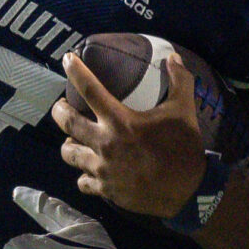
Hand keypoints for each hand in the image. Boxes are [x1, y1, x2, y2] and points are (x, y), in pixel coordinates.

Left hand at [54, 51, 205, 217]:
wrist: (189, 191)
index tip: (67, 59)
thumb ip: (179, 81)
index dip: (75, 71)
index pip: (89, 90)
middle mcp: (105, 143)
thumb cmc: (184, 148)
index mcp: (120, 121)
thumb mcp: (184, 110)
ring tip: (73, 139)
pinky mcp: (106, 189)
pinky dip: (83, 174)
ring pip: (69, 154)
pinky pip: (82, 181)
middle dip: (58, 110)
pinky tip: (89, 169)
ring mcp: (103, 169)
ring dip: (68, 144)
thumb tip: (173, 56)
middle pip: (66, 122)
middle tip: (61, 106)